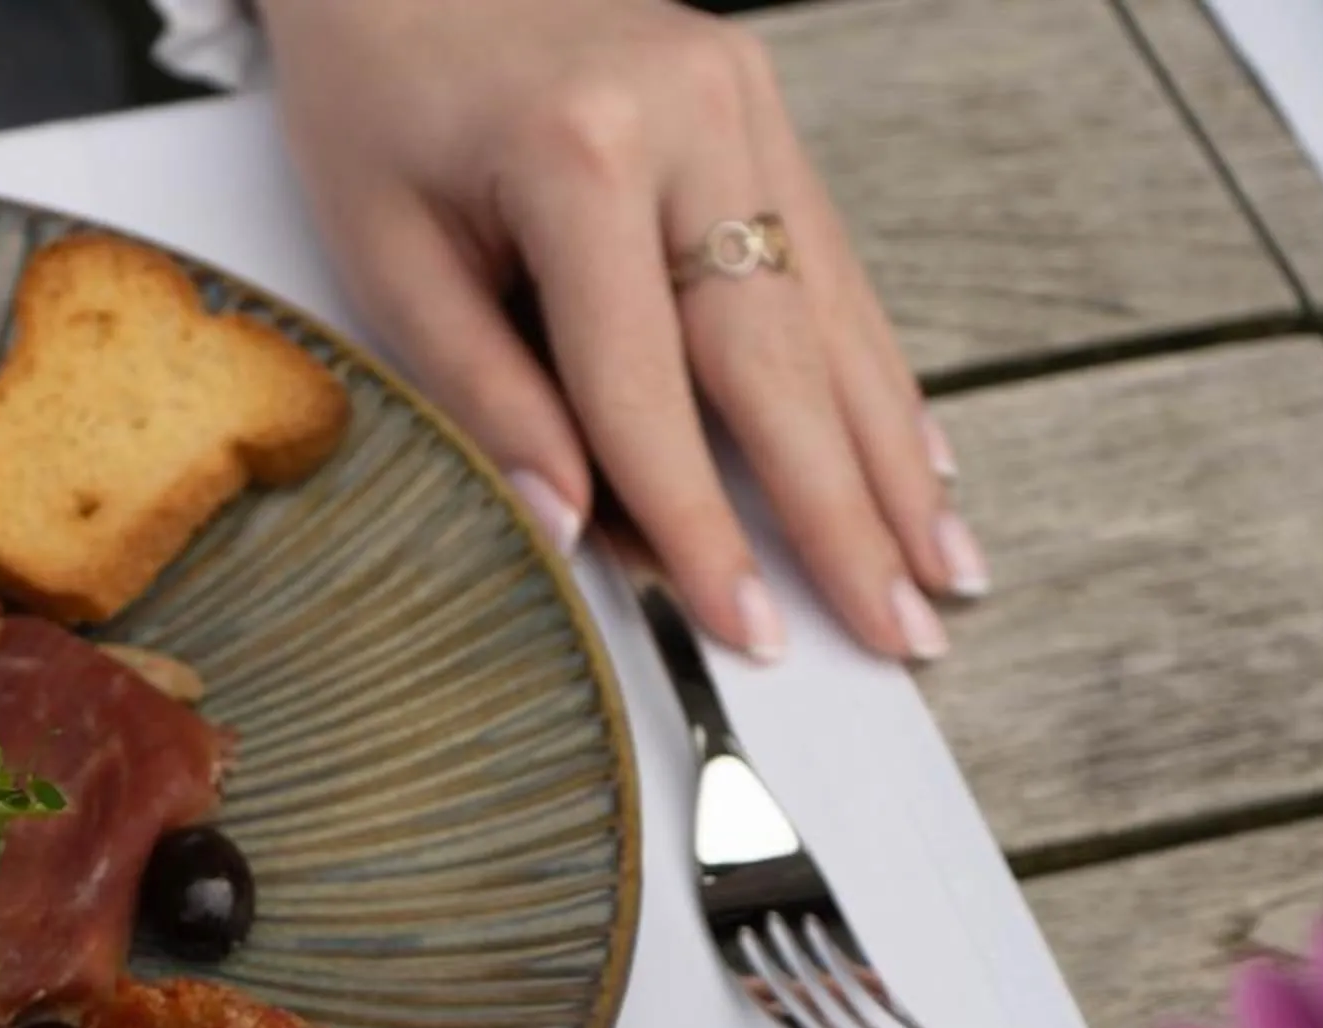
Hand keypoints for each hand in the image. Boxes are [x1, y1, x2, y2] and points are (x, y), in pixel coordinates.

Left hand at [260, 0, 981, 661]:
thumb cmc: (376, 106)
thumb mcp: (387, 260)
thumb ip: (484, 395)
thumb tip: (573, 531)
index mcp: (580, 157)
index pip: (649, 389)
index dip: (700, 524)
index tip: (745, 627)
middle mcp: (690, 118)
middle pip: (778, 357)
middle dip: (842, 511)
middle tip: (903, 631)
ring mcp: (742, 101)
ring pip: (832, 312)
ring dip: (889, 453)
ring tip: (945, 567)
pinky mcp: (760, 103)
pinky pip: (829, 259)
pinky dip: (872, 368)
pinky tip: (915, 457)